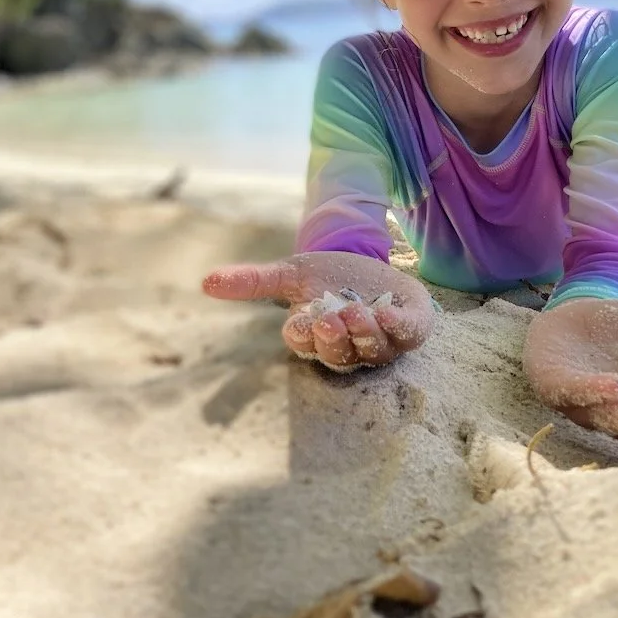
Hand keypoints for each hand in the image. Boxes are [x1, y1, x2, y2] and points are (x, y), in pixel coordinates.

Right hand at [201, 251, 434, 370]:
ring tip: (357, 310)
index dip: (304, 334)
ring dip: (365, 333)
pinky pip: (409, 336)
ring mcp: (382, 342)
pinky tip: (391, 313)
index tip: (302, 320)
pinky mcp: (411, 328)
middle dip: (334, 338)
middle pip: (339, 355)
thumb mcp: (291, 273)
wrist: (369, 262)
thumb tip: (206, 282)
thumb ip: (254, 281)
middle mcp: (349, 346)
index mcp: (317, 336)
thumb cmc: (327, 276)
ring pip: (373, 350)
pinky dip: (401, 327)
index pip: (304, 344)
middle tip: (330, 317)